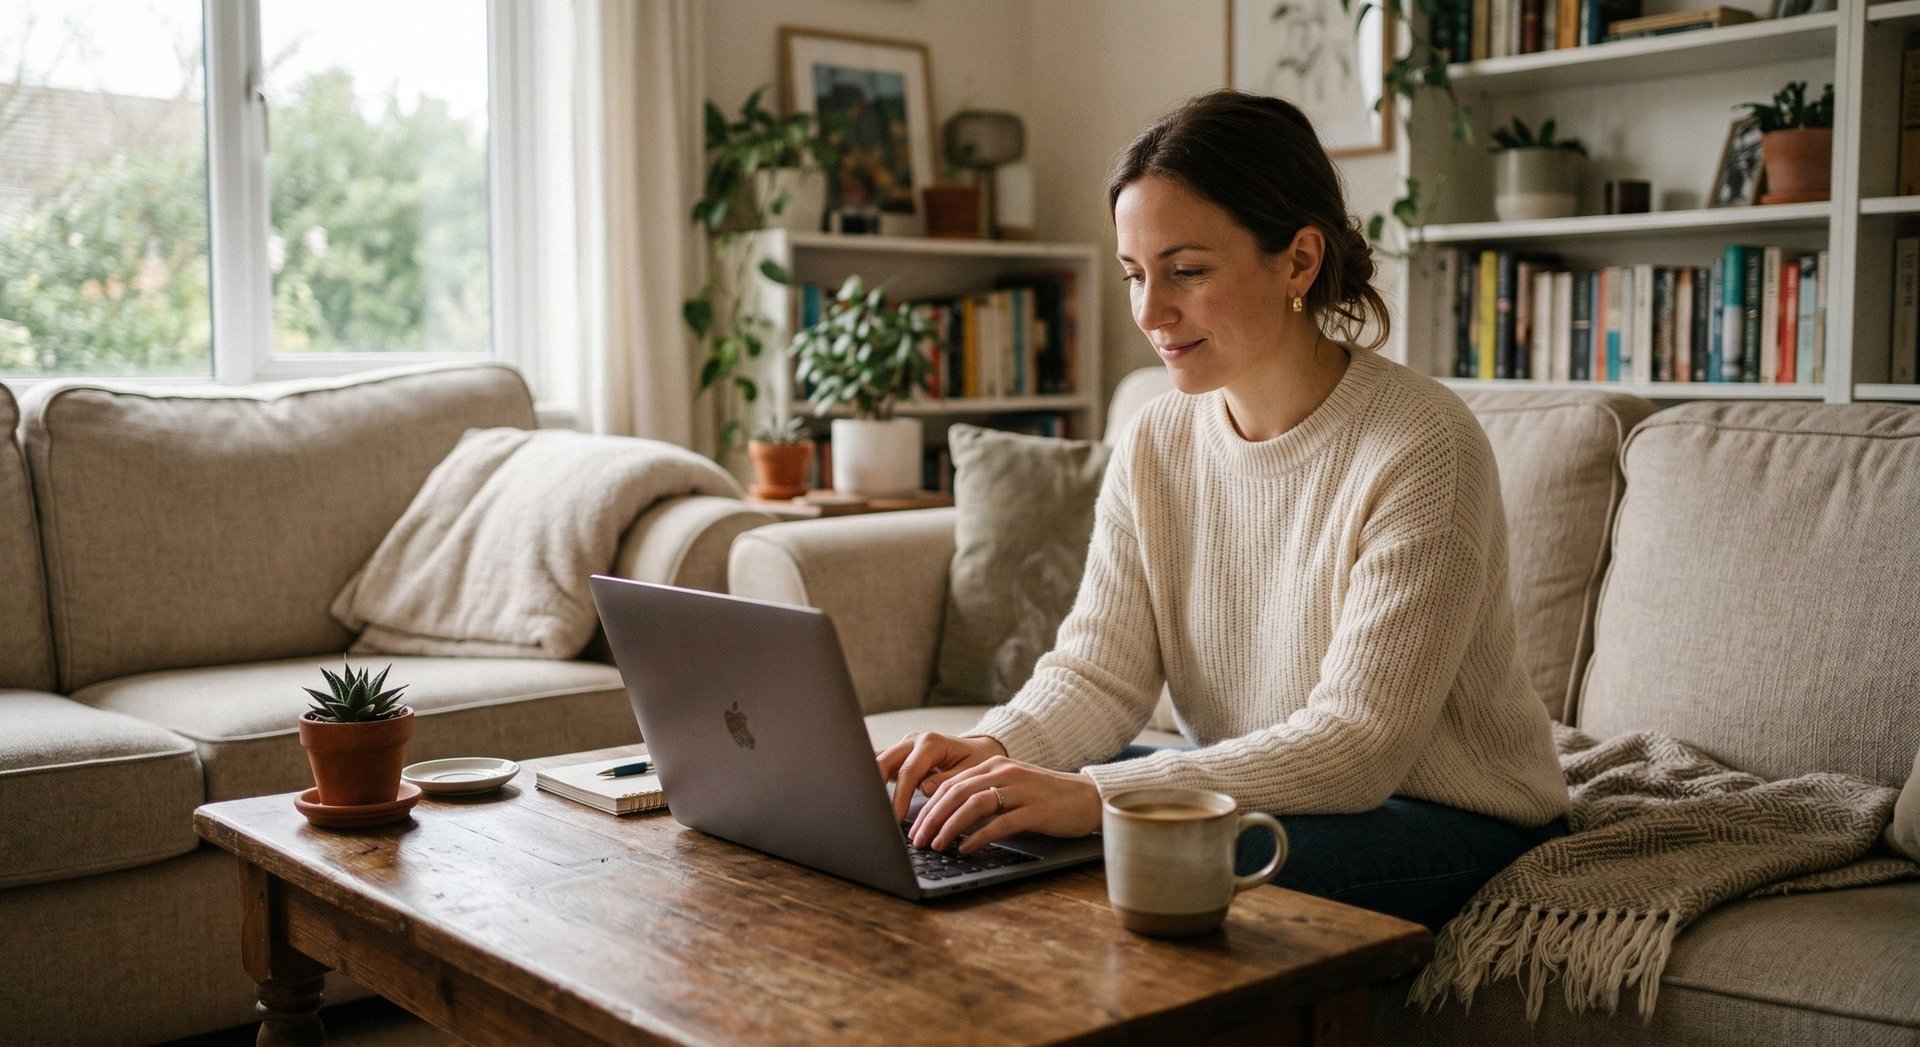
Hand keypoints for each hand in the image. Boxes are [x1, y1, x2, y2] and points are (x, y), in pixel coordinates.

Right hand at [876, 731, 1006, 822]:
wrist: (979, 749)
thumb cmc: (976, 760)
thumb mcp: (969, 771)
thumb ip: (947, 780)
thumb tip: (924, 789)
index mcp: (931, 742)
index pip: (909, 771)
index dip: (900, 796)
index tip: (896, 816)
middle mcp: (914, 741)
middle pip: (885, 760)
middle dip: (875, 784)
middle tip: (873, 810)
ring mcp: (905, 746)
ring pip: (879, 760)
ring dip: (871, 779)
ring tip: (865, 802)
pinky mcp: (900, 755)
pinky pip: (883, 764)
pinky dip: (875, 777)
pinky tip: (868, 793)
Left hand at [910, 756, 1102, 854]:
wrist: (1088, 797)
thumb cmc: (1045, 798)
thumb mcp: (1009, 789)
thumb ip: (982, 795)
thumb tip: (946, 817)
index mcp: (994, 765)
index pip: (950, 784)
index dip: (928, 807)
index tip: (914, 828)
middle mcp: (1004, 772)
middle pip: (956, 793)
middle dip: (932, 818)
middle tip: (917, 840)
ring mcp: (1021, 790)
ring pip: (974, 804)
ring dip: (950, 826)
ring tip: (936, 845)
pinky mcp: (1036, 810)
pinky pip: (1001, 823)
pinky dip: (979, 836)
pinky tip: (966, 848)